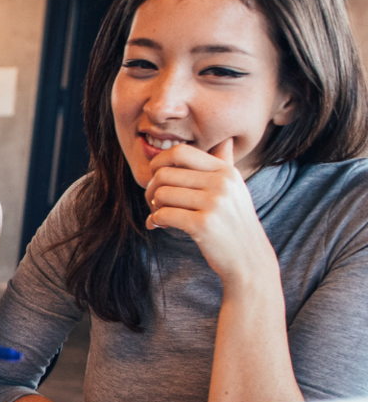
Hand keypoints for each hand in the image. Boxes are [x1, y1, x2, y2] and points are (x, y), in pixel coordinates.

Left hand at [144, 139, 278, 287]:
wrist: (250, 260)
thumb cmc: (235, 223)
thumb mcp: (235, 189)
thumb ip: (225, 164)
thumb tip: (226, 140)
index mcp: (226, 171)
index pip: (180, 151)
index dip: (159, 161)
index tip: (155, 176)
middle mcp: (222, 183)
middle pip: (164, 173)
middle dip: (151, 188)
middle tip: (154, 202)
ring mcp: (214, 203)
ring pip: (161, 194)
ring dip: (153, 207)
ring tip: (160, 215)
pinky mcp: (204, 224)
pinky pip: (163, 214)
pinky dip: (155, 221)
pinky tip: (159, 226)